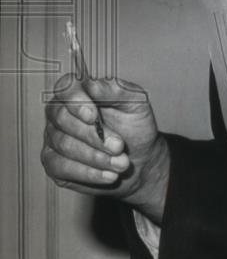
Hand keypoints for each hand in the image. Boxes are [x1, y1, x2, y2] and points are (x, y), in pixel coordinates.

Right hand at [42, 74, 169, 223]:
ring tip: (121, 163)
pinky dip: (89, 173)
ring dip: (96, 157)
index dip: (76, 102)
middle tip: (119, 146)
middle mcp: (60, 113)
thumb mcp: (136, 103)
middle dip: (94, 135)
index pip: (65, 88)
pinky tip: (109, 174)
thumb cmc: (135, 126)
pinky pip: (61, 168)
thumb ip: (116, 90)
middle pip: (63, 119)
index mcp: (79, 92)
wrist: (140, 160)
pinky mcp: (54, 164)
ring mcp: (54, 138)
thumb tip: (92, 84)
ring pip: (64, 145)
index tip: (93, 117)